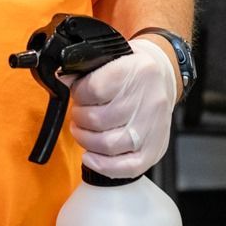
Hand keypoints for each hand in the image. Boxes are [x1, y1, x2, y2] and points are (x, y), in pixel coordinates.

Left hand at [66, 38, 176, 179]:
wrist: (161, 79)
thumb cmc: (131, 71)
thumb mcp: (112, 58)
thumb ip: (87, 70)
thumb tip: (63, 81)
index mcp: (138, 71)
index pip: (94, 89)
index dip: (78, 94)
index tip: (76, 93)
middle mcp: (149, 100)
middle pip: (98, 119)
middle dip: (79, 119)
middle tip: (78, 114)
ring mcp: (153, 127)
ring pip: (109, 144)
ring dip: (86, 140)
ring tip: (82, 131)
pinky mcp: (156, 148)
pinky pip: (128, 167)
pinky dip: (104, 166)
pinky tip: (90, 157)